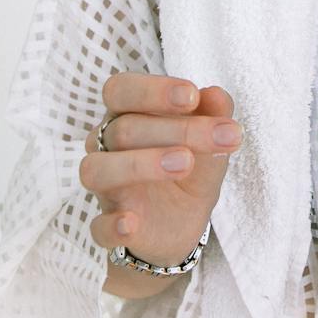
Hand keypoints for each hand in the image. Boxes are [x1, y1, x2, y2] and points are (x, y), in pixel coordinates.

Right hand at [79, 72, 243, 265]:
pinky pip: (98, 227)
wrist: (183, 221)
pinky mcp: (107, 227)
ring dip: (140, 165)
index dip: (153, 90)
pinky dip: (111, 225)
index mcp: (126, 114)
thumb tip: (218, 95)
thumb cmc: (190, 165)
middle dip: (175, 130)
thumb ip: (214, 115)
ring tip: (185, 164)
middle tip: (219, 137)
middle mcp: (106, 146)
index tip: (193, 95)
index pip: (121, 90)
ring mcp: (105, 189)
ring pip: (98, 170)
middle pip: (123, 129)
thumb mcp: (210, 140)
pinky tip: (131, 223)